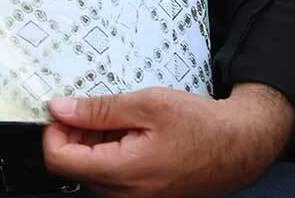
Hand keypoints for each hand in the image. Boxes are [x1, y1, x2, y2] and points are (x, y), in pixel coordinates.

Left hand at [43, 84, 294, 197]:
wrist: (240, 147)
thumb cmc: (201, 126)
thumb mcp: (146, 104)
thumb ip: (98, 109)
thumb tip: (60, 109)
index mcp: (122, 172)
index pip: (58, 160)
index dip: (54, 130)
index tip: (65, 109)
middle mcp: (125, 195)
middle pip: (74, 166)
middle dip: (76, 135)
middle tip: (96, 108)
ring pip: (92, 172)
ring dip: (94, 143)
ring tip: (120, 118)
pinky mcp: (143, 196)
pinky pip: (112, 178)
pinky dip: (111, 153)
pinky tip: (130, 133)